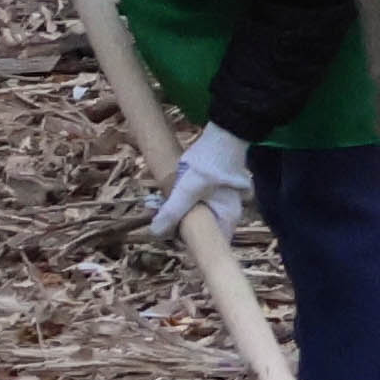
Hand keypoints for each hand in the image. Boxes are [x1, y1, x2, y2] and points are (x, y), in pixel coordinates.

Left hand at [143, 122, 252, 241]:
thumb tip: (155, 233)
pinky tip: (164, 195)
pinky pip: (193, 207)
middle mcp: (225, 216)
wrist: (224, 134)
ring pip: (192, 218)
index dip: (186, 244)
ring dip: (173, 213)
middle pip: (197, 232)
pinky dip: (178, 204)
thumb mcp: (188, 188)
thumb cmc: (210, 163)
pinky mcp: (211, 195)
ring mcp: (219, 205)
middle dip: (173, 225)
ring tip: (153, 203)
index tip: (166, 234)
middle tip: (153, 212)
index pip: (207, 245)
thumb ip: (172, 211)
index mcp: (227, 219)